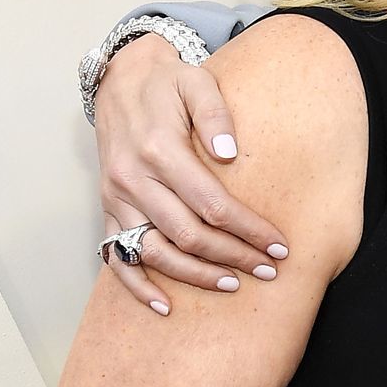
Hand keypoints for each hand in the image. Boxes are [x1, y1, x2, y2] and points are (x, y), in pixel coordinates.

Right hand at [95, 34, 290, 308]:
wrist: (119, 81)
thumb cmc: (166, 84)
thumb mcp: (196, 82)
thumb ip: (214, 113)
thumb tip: (230, 152)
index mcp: (159, 149)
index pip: (211, 203)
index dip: (248, 229)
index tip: (279, 246)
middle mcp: (133, 179)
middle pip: (187, 234)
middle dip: (233, 257)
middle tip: (269, 270)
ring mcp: (116, 198)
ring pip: (155, 252)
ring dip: (196, 275)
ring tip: (233, 284)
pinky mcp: (107, 209)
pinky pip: (117, 257)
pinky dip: (138, 286)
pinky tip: (165, 305)